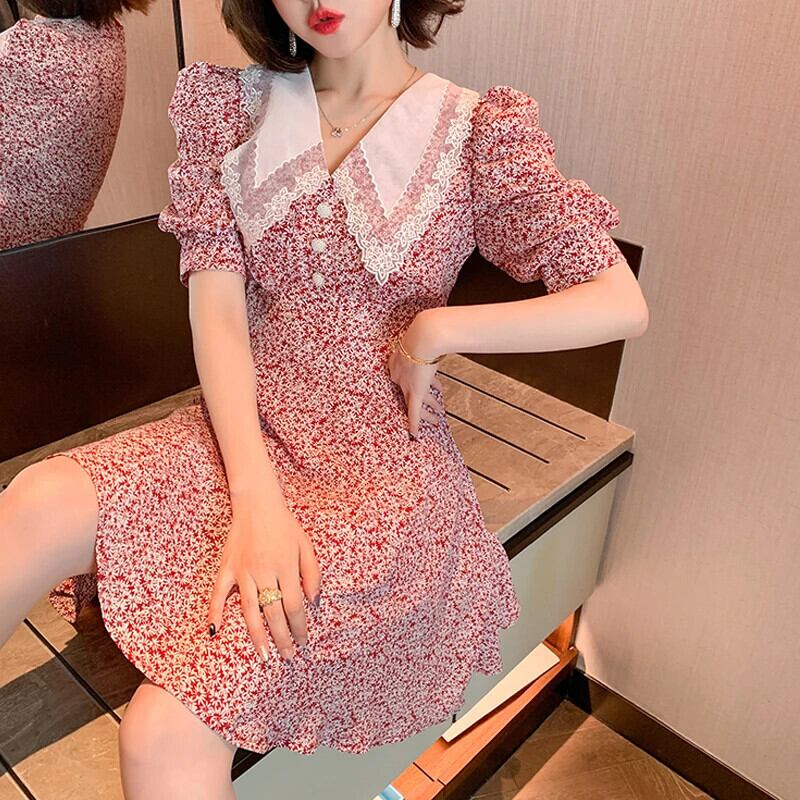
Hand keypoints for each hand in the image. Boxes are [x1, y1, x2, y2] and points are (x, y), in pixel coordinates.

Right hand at [207, 498, 320, 661]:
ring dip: (256, 635)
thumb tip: (314, 602)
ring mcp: (243, 571)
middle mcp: (264, 571)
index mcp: (286, 566)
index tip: (304, 642)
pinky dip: (215, 613)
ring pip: (249, 610)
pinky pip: (218, 594)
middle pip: (273, 613)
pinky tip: (214, 632)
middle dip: (282, 638)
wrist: (257, 504)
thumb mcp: (306, 546)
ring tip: (264, 656)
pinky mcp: (226, 567)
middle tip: (287, 656)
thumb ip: (313, 574)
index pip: (294, 605)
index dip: (300, 627)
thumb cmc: (285, 526)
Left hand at [387, 312, 446, 437]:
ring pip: (416, 405)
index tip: (430, 386)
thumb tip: (447, 334)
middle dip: (426, 402)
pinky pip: (414, 414)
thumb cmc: (427, 332)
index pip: (406, 377)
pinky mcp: (415, 393)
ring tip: (437, 418)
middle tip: (434, 407)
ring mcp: (406, 386)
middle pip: (408, 394)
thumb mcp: (426, 337)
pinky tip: (416, 434)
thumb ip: (433, 340)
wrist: (425, 336)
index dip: (420, 383)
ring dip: (429, 413)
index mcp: (398, 361)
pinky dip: (415, 425)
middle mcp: (399, 376)